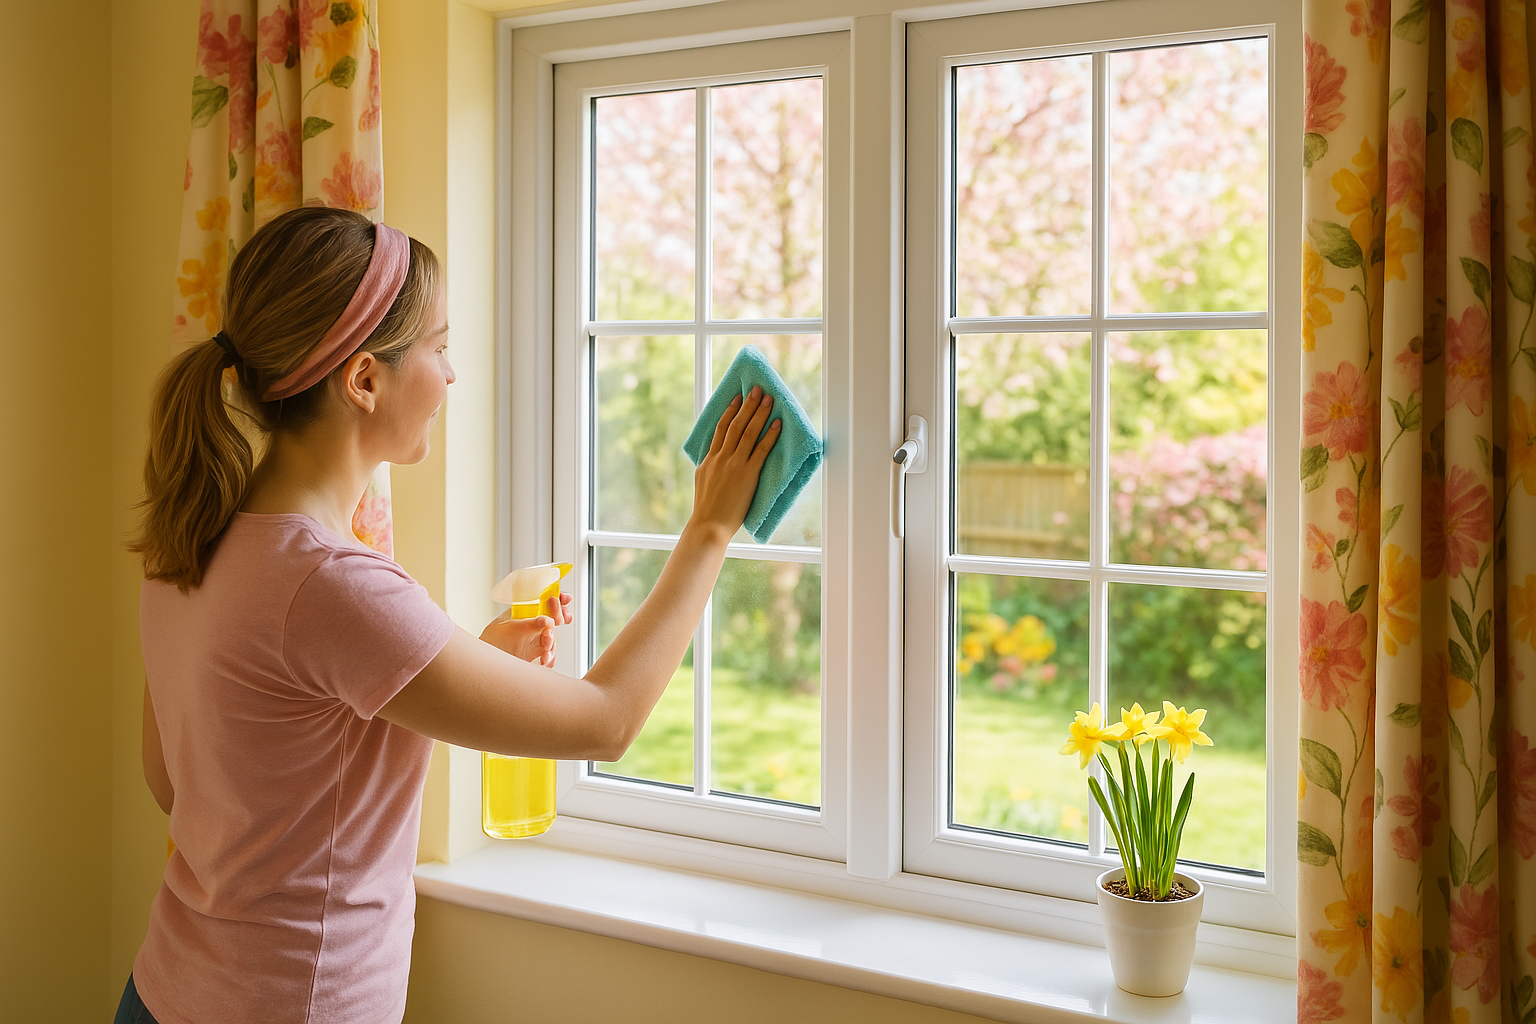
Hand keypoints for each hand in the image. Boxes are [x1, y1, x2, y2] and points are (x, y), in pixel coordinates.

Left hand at [479, 592, 573, 666]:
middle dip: (559, 618)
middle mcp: (533, 624)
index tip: (565, 599)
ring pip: (553, 637)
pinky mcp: (536, 653)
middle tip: (557, 622)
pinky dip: (550, 657)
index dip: (557, 598)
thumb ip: (531, 624)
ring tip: (546, 651)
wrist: (486, 660)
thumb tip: (548, 620)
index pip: (545, 601)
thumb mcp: (512, 628)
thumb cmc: (493, 638)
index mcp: (526, 612)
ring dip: (552, 643)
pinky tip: (546, 661)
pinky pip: (549, 653)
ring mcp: (536, 638)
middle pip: (554, 618)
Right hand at [689, 386, 780, 542]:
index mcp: (709, 459)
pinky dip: (770, 435)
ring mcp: (734, 465)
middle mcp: (721, 458)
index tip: (737, 397)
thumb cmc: (707, 509)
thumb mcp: (702, 481)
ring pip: (748, 433)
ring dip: (760, 414)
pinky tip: (778, 424)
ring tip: (769, 400)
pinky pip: (761, 450)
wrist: (708, 525)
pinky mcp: (747, 475)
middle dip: (748, 405)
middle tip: (757, 390)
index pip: (720, 428)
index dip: (730, 410)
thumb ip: (708, 466)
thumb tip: (713, 457)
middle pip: (735, 424)